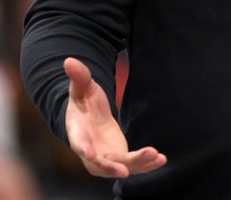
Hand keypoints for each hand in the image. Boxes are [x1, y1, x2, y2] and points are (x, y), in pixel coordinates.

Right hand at [63, 57, 166, 177]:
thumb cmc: (83, 102)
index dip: (83, 148)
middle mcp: (90, 151)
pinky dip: (147, 164)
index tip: (90, 154)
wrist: (89, 117)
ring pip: (120, 166)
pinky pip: (133, 165)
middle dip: (113, 166)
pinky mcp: (120, 159)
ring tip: (156, 157)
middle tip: (125, 170)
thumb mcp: (81, 88)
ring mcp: (105, 157)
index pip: (78, 142)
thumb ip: (79, 77)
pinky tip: (161, 159)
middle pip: (101, 163)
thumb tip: (69, 60)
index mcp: (77, 132)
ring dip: (138, 164)